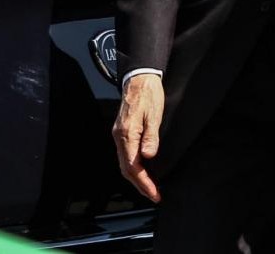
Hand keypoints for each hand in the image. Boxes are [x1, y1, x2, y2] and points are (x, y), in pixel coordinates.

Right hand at [111, 73, 164, 201]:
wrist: (139, 78)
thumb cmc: (148, 94)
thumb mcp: (154, 114)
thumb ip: (151, 136)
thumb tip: (149, 156)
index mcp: (126, 134)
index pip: (133, 166)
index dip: (144, 182)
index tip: (155, 193)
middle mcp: (119, 137)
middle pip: (127, 169)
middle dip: (140, 185)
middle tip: (154, 195)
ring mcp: (119, 135)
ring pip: (125, 164)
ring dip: (137, 178)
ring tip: (151, 187)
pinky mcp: (123, 132)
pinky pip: (127, 155)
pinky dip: (135, 167)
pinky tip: (144, 170)